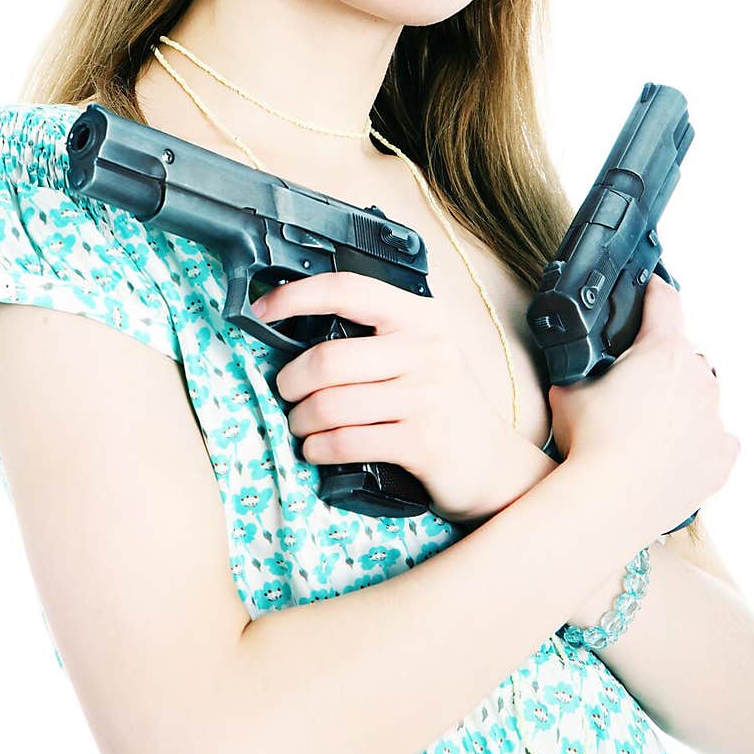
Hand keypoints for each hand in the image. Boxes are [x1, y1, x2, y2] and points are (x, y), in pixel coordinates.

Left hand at [249, 270, 510, 523]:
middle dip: (291, 381)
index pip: (347, 289)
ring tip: (302, 425)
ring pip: (330, 405)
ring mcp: (427, 396)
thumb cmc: (441, 402)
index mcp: (421, 316)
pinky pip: (345, 442)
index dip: (295, 296)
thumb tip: (296, 324)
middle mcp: (427, 349)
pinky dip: (318, 448)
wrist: (492, 464)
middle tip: (287, 392)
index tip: (261, 308)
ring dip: (300, 421)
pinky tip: (317, 448)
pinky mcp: (422, 442)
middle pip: (328, 358)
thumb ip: (375, 333)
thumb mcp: (421, 352)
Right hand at [548, 273, 739, 538]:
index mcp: (663, 352)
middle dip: (660, 363)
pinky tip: (668, 451)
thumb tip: (575, 361)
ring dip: (679, 401)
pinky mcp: (720, 459)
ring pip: (701, 396)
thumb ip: (581, 365)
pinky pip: (716, 439)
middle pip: (683, 354)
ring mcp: (714, 420)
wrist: (608, 503)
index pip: (664, 300)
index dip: (652, 289)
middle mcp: (699, 379)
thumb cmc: (588, 442)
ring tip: (643, 426)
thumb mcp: (568, 387)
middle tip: (627, 385)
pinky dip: (697, 440)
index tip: (649, 287)